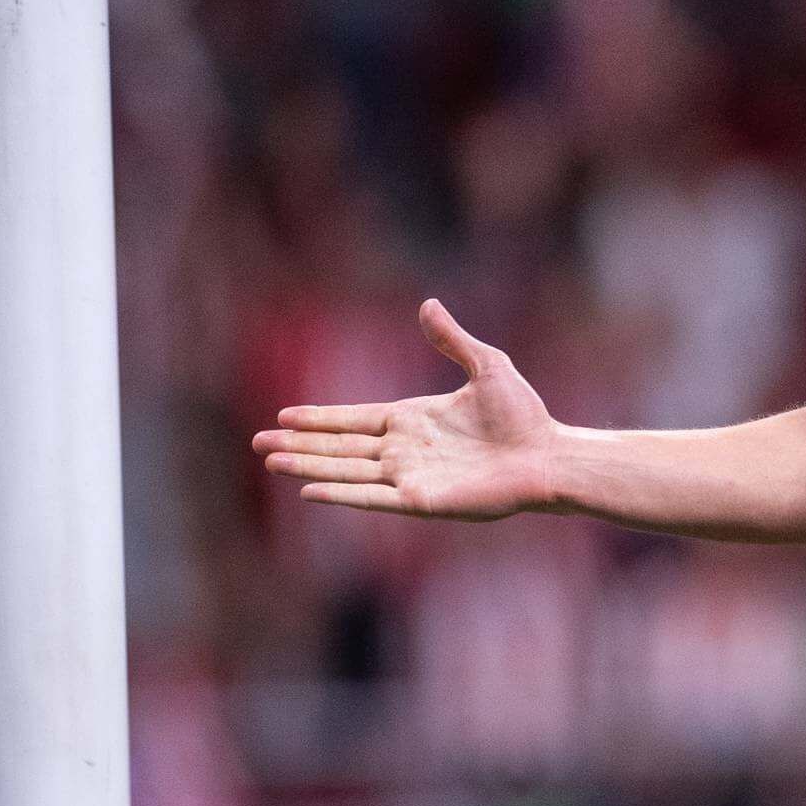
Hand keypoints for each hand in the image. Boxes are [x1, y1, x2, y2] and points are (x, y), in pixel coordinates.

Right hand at [250, 299, 560, 520]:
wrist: (547, 455)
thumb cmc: (523, 414)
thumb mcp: (486, 365)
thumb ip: (452, 339)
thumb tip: (428, 304)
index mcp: (414, 420)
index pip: (354, 419)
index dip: (320, 419)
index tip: (283, 417)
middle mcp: (405, 450)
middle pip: (340, 447)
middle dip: (298, 445)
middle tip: (258, 444)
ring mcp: (410, 477)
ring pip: (347, 470)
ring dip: (308, 466)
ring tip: (271, 462)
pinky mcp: (422, 501)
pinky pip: (372, 497)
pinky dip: (342, 493)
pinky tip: (310, 491)